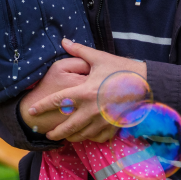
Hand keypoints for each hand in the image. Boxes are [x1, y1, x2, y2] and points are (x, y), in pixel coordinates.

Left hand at [27, 39, 146, 142]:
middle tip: (47, 133)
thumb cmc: (122, 69)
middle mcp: (91, 109)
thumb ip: (79, 51)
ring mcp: (103, 121)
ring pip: (82, 134)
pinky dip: (90, 138)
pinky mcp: (114, 127)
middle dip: (55, 132)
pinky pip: (98, 138)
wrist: (149, 84)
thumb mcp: (99, 58)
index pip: (57, 101)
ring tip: (64, 136)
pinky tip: (86, 136)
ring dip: (70, 136)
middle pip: (67, 125)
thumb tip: (64, 41)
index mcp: (85, 91)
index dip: (42, 107)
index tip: (32, 111)